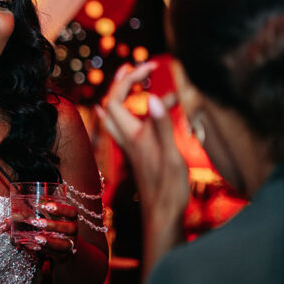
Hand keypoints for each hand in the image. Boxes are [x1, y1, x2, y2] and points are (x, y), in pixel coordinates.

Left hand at [0, 200, 76, 259]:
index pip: (72, 212)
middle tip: (36, 222)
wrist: (63, 251)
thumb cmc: (49, 229)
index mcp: (69, 219)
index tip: (46, 206)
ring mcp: (69, 245)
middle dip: (53, 224)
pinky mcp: (63, 256)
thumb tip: (1, 226)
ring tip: (36, 238)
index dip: (61, 208)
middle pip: (70, 227)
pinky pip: (55, 254)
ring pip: (64, 244)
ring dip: (49, 241)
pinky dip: (44, 250)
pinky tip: (34, 247)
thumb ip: (24, 218)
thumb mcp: (41, 220)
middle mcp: (72, 231)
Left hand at [96, 61, 189, 276]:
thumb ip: (162, 126)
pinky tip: (152, 111)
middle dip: (122, 83)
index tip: (149, 66)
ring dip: (128, 96)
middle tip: (138, 68)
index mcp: (133, 136)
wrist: (162, 218)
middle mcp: (128, 139)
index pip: (116, 98)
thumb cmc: (168, 190)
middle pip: (112, 104)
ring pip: (120, 116)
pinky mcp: (139, 155)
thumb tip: (152, 97)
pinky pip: (130, 127)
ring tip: (147, 82)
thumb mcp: (171, 156)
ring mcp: (132, 147)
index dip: (128, 79)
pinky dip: (137, 113)